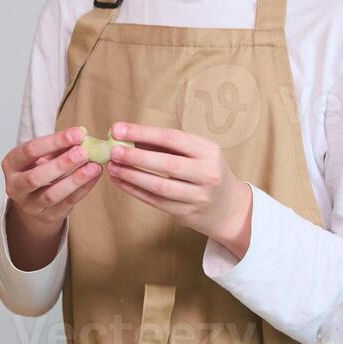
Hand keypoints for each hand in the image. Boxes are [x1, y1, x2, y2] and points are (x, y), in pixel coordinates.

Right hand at [2, 127, 102, 227]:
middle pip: (36, 177)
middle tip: (84, 153)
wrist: (34, 198)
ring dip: (75, 180)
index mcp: (11, 164)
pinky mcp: (47, 216)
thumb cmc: (39, 168)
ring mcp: (30, 204)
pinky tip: (94, 177)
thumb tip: (81, 136)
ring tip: (94, 167)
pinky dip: (82, 189)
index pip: (30, 151)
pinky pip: (67, 203)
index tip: (78, 134)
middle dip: (62, 164)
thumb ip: (58, 146)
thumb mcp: (42, 154)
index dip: (54, 142)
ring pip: (52, 195)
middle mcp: (15, 186)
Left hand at [103, 122, 253, 256]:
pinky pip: (156, 201)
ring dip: (132, 176)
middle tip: (113, 151)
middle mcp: (207, 174)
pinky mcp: (186, 214)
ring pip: (160, 186)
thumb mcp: (198, 153)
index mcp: (209, 152)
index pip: (173, 138)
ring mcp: (198, 196)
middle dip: (137, 156)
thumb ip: (168, 144)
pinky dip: (135, 191)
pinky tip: (121, 182)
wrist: (229, 209)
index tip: (118, 129)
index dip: (144, 132)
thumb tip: (130, 135)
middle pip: (167, 163)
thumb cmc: (206, 172)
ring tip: (113, 167)